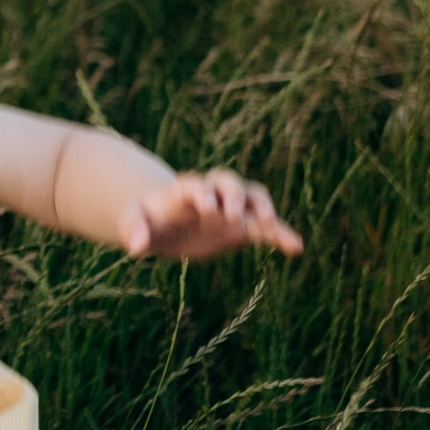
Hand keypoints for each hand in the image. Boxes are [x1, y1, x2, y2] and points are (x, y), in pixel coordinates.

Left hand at [122, 171, 301, 263]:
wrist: (168, 223)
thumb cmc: (149, 219)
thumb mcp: (135, 222)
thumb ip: (133, 229)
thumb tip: (135, 246)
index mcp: (183, 192)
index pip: (193, 185)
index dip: (200, 192)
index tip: (205, 206)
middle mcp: (211, 194)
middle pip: (227, 182)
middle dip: (232, 194)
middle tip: (232, 214)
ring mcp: (230, 207)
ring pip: (252, 196)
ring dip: (262, 206)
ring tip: (269, 222)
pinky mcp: (244, 226)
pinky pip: (267, 227)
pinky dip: (281, 234)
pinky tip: (296, 248)